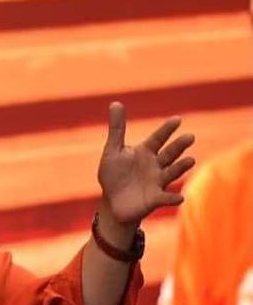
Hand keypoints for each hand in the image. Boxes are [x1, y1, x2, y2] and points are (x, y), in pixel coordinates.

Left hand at [98, 102, 195, 225]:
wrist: (113, 202)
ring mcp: (157, 182)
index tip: (177, 119)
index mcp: (146, 152)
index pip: (158, 138)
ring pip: (171, 173)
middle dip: (179, 146)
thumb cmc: (114, 174)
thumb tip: (115, 102)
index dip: (166, 129)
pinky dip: (172, 198)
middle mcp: (156, 165)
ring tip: (191, 160)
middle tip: (190, 136)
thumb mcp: (113, 151)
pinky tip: (179, 198)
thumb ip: (117, 129)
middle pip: (169, 154)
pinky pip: (166, 198)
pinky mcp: (155, 199)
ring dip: (181, 167)